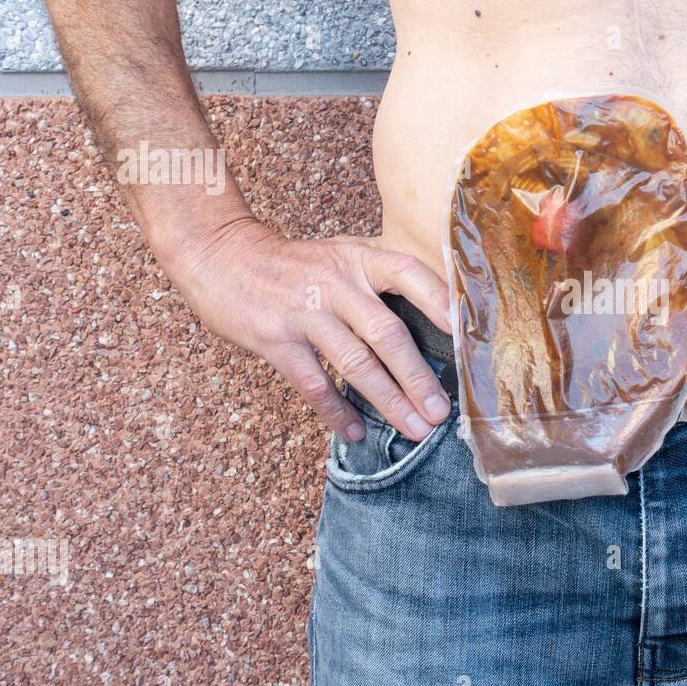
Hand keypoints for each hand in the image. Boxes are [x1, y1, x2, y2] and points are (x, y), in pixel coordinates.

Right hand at [167, 217, 452, 442]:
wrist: (220, 254)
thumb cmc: (295, 263)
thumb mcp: (342, 254)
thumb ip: (381, 277)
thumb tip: (439, 312)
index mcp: (359, 258)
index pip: (410, 274)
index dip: (440, 302)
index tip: (465, 336)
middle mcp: (337, 282)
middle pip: (387, 332)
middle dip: (417, 377)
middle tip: (442, 412)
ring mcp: (305, 311)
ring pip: (355, 362)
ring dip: (388, 400)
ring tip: (414, 428)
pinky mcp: (275, 338)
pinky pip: (313, 382)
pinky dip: (336, 411)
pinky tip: (355, 431)